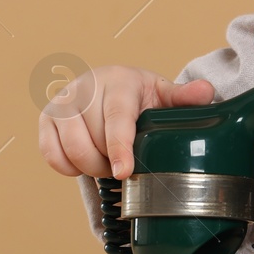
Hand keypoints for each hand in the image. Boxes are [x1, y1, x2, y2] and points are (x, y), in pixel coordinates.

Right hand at [37, 65, 214, 180]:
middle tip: (127, 166)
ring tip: (108, 162)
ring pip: (71, 150)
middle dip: (111, 163)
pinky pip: (52, 155)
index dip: (120, 147)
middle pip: (93, 141)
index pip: (117, 117)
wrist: (107, 87)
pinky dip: (69, 167)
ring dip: (91, 166)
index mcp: (119, 82)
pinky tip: (85, 161)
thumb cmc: (138, 97)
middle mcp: (85, 87)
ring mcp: (62, 102)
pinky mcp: (46, 119)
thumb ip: (183, 98)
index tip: (124, 172)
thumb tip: (207, 92)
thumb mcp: (162, 95)